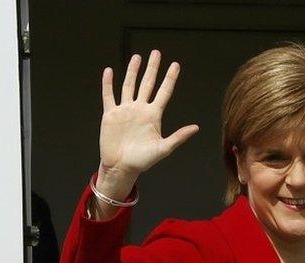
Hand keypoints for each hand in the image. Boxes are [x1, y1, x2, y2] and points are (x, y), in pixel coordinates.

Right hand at [98, 50, 198, 177]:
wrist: (121, 167)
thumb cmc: (143, 161)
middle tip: (156, 53)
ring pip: (129, 86)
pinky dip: (108, 84)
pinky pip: (109, 96)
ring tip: (137, 57)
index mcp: (154, 115)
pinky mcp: (110, 115)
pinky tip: (110, 71)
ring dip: (133, 71)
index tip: (175, 65)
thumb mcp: (164, 149)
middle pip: (147, 83)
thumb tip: (195, 128)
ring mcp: (125, 110)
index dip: (170, 78)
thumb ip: (178, 137)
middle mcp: (140, 109)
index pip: (164, 92)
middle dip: (152, 68)